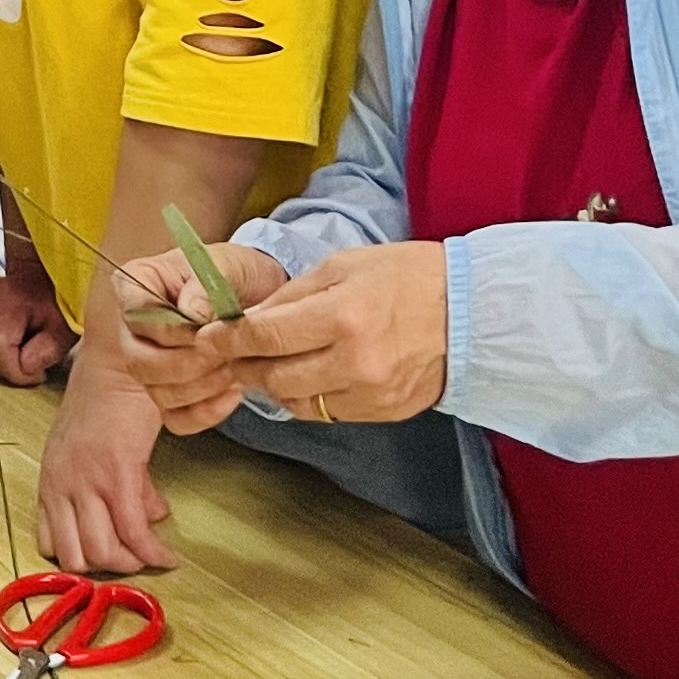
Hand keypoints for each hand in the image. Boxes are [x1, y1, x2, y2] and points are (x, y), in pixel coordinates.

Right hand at [0, 261, 75, 386]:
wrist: (35, 280)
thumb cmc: (49, 302)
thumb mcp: (61, 329)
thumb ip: (45, 353)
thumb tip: (25, 369)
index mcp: (1, 303)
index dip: (18, 372)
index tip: (37, 374)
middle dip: (3, 370)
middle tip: (25, 365)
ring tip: (14, 352)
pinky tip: (0, 344)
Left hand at [36, 366, 176, 573]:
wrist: (121, 363)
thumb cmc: (109, 397)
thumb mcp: (96, 446)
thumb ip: (115, 484)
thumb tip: (152, 514)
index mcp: (51, 478)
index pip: (48, 541)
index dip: (77, 557)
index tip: (104, 558)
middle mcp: (61, 485)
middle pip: (74, 556)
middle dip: (104, 568)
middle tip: (131, 561)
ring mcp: (87, 482)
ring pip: (102, 552)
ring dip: (130, 563)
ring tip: (151, 558)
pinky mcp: (118, 476)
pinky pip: (135, 534)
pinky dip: (154, 553)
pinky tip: (167, 556)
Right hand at [117, 243, 288, 434]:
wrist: (258, 295)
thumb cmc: (236, 273)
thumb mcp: (229, 264)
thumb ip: (207, 285)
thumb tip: (193, 313)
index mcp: (137, 284)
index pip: (136, 314)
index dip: (169, 329)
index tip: (204, 329)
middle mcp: (134, 328)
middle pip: (138, 362)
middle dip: (185, 366)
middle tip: (223, 355)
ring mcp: (149, 364)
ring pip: (157, 393)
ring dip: (200, 389)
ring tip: (233, 369)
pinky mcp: (170, 392)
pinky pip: (176, 418)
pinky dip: (206, 413)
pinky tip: (232, 394)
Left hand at [203, 241, 450, 426]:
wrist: (471, 313)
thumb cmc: (406, 277)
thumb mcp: (343, 266)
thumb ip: (292, 295)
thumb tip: (250, 319)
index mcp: (341, 315)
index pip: (266, 335)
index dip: (228, 339)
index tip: (206, 338)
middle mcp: (354, 361)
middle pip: (275, 377)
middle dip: (244, 365)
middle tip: (229, 354)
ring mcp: (371, 393)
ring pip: (297, 403)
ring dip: (273, 386)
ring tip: (266, 365)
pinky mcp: (385, 413)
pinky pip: (328, 413)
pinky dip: (308, 398)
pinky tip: (305, 377)